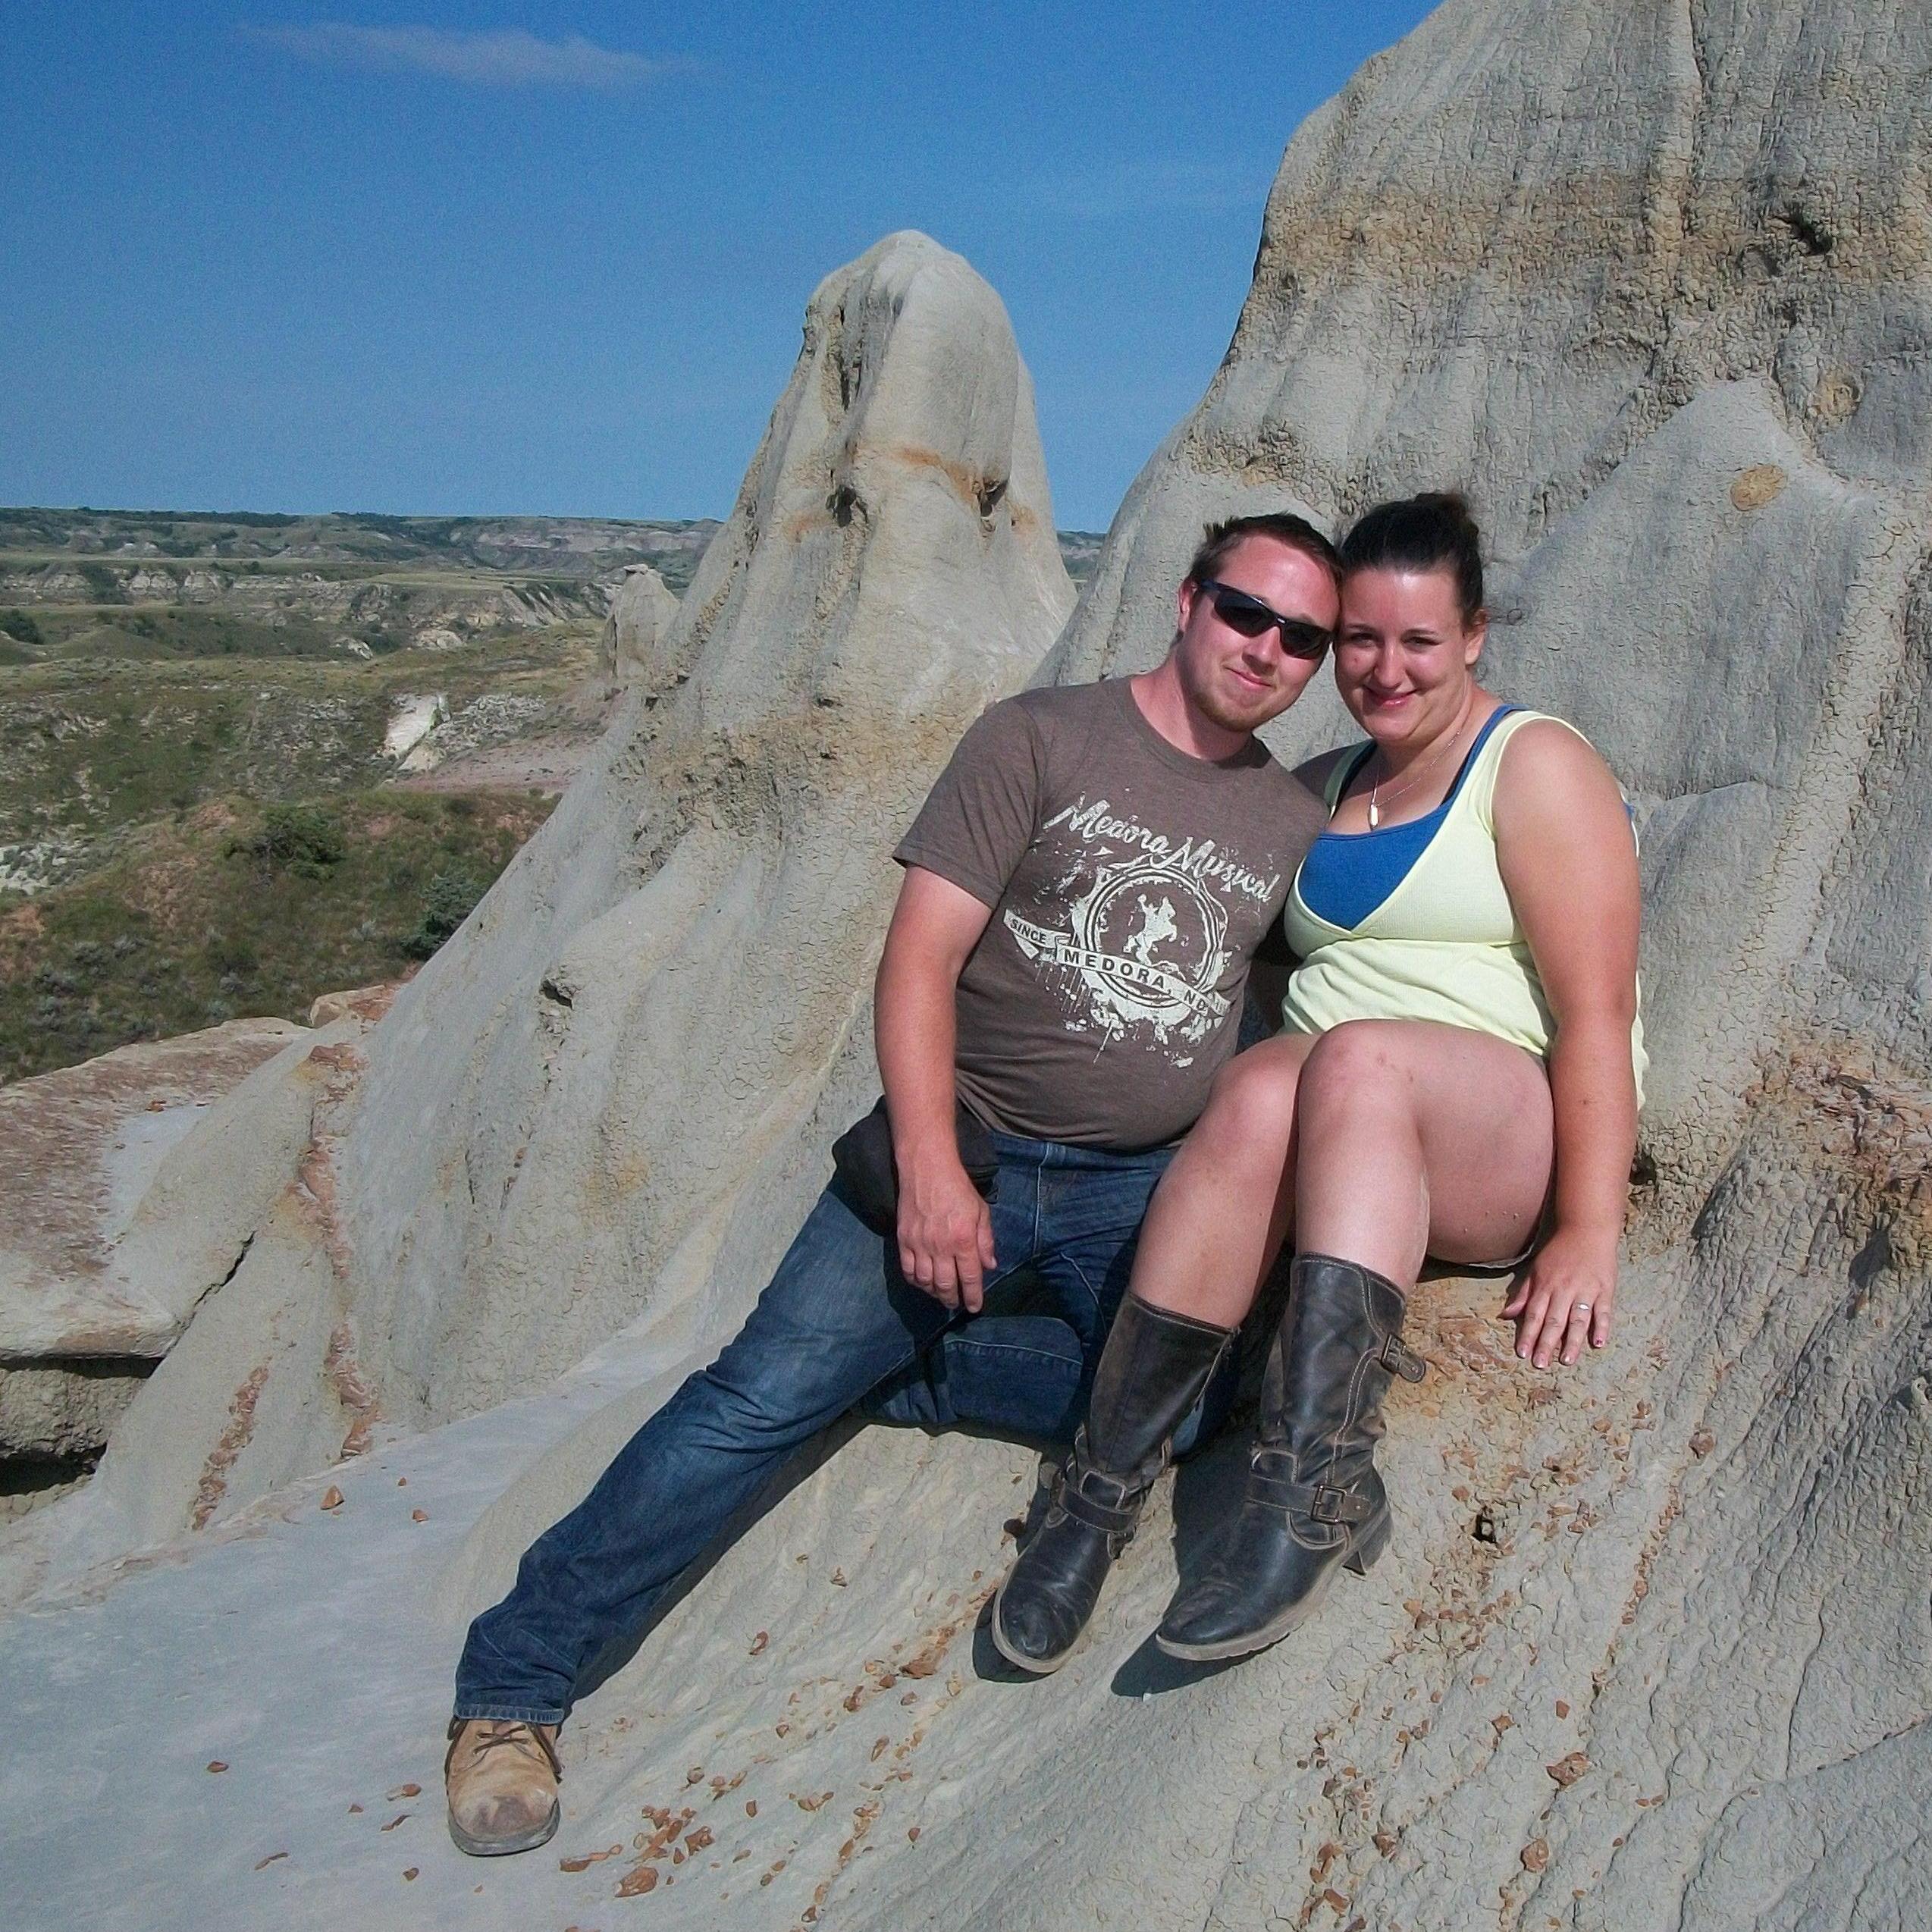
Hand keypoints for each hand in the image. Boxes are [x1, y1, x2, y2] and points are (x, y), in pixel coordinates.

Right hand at [896, 1156, 996, 1313]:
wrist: (927, 1170)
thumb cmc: (959, 1189)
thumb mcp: (981, 1211)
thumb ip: (986, 1241)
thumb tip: (989, 1266)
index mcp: (964, 1239)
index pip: (969, 1277)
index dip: (973, 1296)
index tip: (974, 1307)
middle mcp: (941, 1246)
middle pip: (945, 1285)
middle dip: (952, 1299)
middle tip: (956, 1303)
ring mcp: (920, 1244)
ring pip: (925, 1281)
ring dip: (934, 1293)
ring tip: (940, 1295)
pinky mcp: (904, 1239)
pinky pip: (908, 1270)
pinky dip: (915, 1281)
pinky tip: (922, 1282)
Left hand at [1500, 1225, 1617, 1367]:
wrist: (1587, 1229)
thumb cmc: (1559, 1252)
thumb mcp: (1536, 1268)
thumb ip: (1523, 1294)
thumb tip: (1505, 1314)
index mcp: (1546, 1285)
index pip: (1534, 1314)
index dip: (1528, 1334)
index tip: (1522, 1353)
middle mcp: (1564, 1289)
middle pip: (1554, 1320)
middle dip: (1546, 1343)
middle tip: (1540, 1364)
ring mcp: (1586, 1290)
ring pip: (1578, 1319)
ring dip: (1572, 1341)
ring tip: (1567, 1361)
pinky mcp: (1605, 1289)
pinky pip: (1603, 1311)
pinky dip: (1602, 1327)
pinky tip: (1598, 1344)